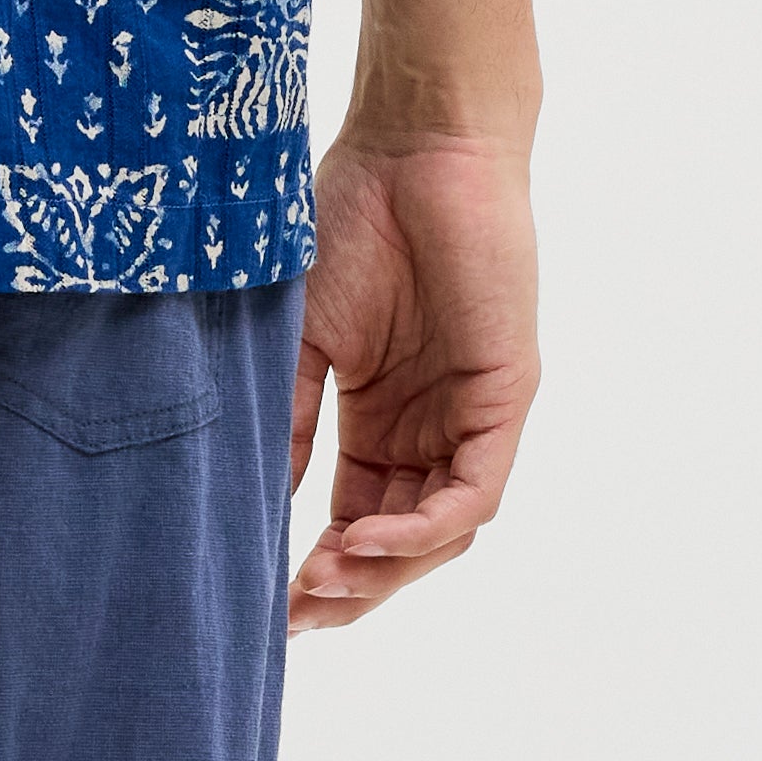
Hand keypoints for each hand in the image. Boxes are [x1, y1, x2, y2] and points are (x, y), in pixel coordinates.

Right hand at [289, 130, 537, 634]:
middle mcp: (431, 427)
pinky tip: (367, 539)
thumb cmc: (353, 221)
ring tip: (324, 580)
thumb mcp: (301, 340)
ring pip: (442, 530)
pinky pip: (476, 492)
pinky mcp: (507, 396)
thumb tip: (254, 505)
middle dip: (351, 588)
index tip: (267, 605)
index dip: (318, 569)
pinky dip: (424, 528)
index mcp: (382, 418)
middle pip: (401, 542)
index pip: (358, 519)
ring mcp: (472, 415)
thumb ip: (286, 421)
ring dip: (385, 570)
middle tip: (295, 614)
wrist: (413, 146)